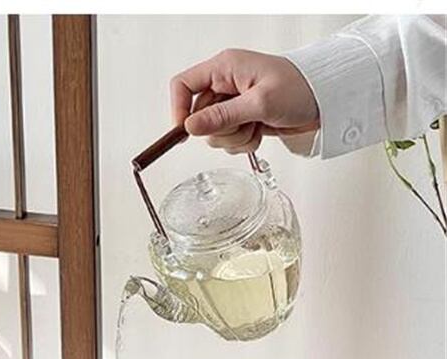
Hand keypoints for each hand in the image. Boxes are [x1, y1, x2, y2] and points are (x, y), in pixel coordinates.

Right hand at [170, 49, 319, 153]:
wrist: (326, 99)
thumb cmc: (301, 88)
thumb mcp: (260, 103)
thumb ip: (222, 116)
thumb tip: (190, 127)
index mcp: (225, 68)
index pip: (183, 85)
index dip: (178, 109)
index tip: (186, 133)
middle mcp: (225, 84)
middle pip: (198, 116)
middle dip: (219, 130)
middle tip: (244, 125)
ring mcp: (234, 103)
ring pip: (214, 133)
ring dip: (234, 138)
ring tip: (257, 126)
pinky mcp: (242, 118)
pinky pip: (228, 140)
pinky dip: (243, 143)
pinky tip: (260, 132)